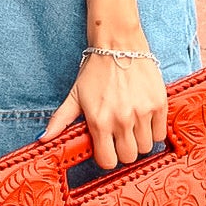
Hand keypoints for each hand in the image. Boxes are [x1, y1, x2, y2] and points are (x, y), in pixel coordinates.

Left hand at [40, 45, 167, 169]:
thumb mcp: (75, 95)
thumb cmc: (96, 70)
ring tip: (133, 127)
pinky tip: (145, 120)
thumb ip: (60, 120)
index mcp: (99, 121)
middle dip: (123, 151)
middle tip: (120, 137)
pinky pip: (161, 133)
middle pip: (129, 157)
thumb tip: (43, 138)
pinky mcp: (159, 104)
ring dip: (139, 141)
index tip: (107, 147)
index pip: (107, 161)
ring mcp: (142, 113)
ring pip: (146, 147)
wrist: (118, 44)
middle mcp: (122, 120)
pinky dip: (154, 131)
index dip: (106, 157)